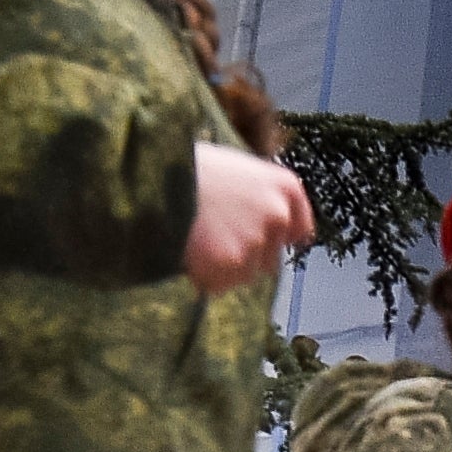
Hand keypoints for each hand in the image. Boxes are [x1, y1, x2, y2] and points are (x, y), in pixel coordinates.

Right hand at [188, 145, 316, 290]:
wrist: (151, 177)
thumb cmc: (186, 167)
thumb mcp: (233, 167)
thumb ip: (256, 195)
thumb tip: (260, 220)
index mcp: (284, 186)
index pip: (300, 229)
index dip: (278, 238)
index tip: (262, 242)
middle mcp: (278, 213)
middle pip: (270, 256)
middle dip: (246, 255)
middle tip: (213, 237)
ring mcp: (256, 241)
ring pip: (245, 273)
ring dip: (223, 267)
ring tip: (194, 240)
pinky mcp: (230, 264)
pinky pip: (219, 285)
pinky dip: (203, 278)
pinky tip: (185, 252)